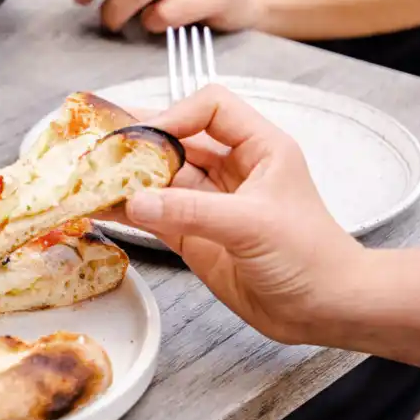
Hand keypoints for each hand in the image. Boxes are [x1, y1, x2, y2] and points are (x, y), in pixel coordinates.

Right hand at [123, 85, 362, 343]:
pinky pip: (156, 216)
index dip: (176, 113)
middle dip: (141, 141)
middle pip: (178, 139)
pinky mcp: (197, 236)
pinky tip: (104, 207)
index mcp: (260, 148)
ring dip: (130, 177)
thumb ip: (193, 211)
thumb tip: (136, 202)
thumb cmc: (311, 258)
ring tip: (92, 175)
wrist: (326, 312)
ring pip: (162, 178)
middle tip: (100, 143)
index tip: (146, 135)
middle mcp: (233, 169)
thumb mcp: (253, 225)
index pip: (211, 107)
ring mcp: (212, 203)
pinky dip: (130, 211)